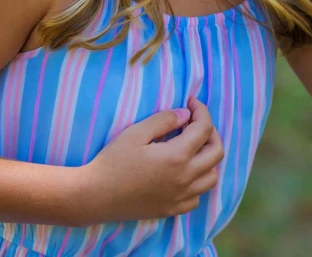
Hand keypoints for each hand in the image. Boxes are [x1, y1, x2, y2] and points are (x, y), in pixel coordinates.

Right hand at [78, 96, 222, 223]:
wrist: (95, 196)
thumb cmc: (112, 161)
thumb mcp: (136, 133)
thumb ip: (164, 120)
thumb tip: (185, 115)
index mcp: (177, 156)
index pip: (204, 129)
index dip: (201, 111)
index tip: (191, 102)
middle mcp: (185, 178)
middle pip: (216, 153)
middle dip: (211, 132)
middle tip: (195, 122)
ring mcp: (180, 197)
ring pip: (211, 177)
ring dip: (208, 159)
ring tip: (192, 148)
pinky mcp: (172, 209)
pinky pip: (197, 196)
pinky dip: (197, 182)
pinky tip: (183, 173)